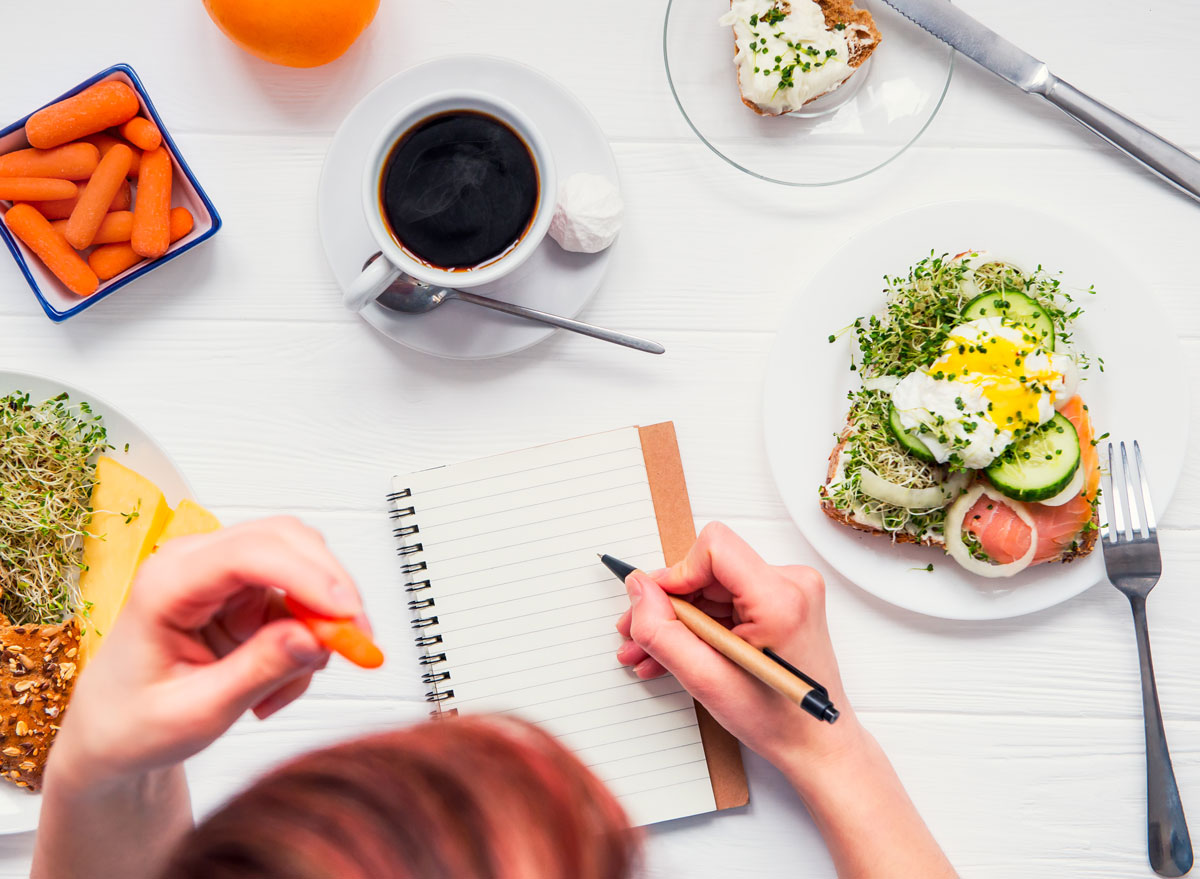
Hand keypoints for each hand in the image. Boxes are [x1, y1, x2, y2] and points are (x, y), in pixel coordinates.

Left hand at [46, 517, 365, 792]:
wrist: (113, 733)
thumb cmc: (133, 722)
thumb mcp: (195, 712)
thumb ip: (257, 672)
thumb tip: (315, 638)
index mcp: (167, 584)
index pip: (247, 553)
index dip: (306, 575)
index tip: (346, 614)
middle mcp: (197, 564)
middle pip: (287, 541)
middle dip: (331, 590)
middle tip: (357, 644)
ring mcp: (225, 575)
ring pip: (304, 568)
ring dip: (320, 623)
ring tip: (288, 686)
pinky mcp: (247, 593)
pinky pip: (302, 603)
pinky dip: (307, 643)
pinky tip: (275, 687)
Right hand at [616, 522, 861, 769]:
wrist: (814, 743)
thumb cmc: (778, 720)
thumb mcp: (706, 680)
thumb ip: (662, 631)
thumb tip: (638, 589)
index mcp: (779, 599)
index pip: (714, 547)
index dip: (677, 574)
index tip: (657, 605)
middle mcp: (791, 584)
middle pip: (709, 567)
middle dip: (670, 603)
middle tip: (639, 635)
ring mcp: (789, 592)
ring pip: (713, 585)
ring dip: (679, 618)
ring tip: (650, 651)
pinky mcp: (783, 602)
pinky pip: (728, 599)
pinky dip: (700, 624)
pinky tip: (676, 651)